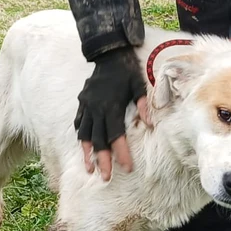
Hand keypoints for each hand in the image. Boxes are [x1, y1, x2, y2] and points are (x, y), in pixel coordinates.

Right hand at [74, 47, 150, 181]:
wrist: (108, 53)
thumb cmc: (127, 71)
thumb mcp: (139, 85)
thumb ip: (144, 105)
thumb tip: (151, 123)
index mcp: (111, 106)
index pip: (116, 135)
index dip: (121, 152)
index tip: (127, 167)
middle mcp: (96, 108)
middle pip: (98, 140)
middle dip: (102, 160)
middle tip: (105, 177)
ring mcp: (87, 105)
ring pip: (85, 134)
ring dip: (87, 153)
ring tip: (89, 169)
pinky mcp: (82, 102)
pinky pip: (79, 123)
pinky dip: (81, 136)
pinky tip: (83, 147)